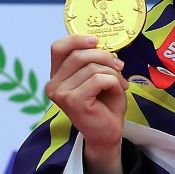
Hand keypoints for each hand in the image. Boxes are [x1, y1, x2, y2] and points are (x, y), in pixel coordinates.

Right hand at [46, 34, 127, 173]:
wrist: (108, 134)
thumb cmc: (104, 105)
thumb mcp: (98, 76)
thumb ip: (94, 60)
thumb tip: (102, 43)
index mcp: (57, 76)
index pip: (59, 48)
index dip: (77, 39)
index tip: (96, 40)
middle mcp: (54, 84)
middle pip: (79, 54)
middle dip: (105, 57)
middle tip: (120, 67)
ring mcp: (61, 93)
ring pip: (92, 67)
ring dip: (112, 73)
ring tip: (119, 85)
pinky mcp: (73, 101)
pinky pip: (98, 79)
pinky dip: (113, 82)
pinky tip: (116, 92)